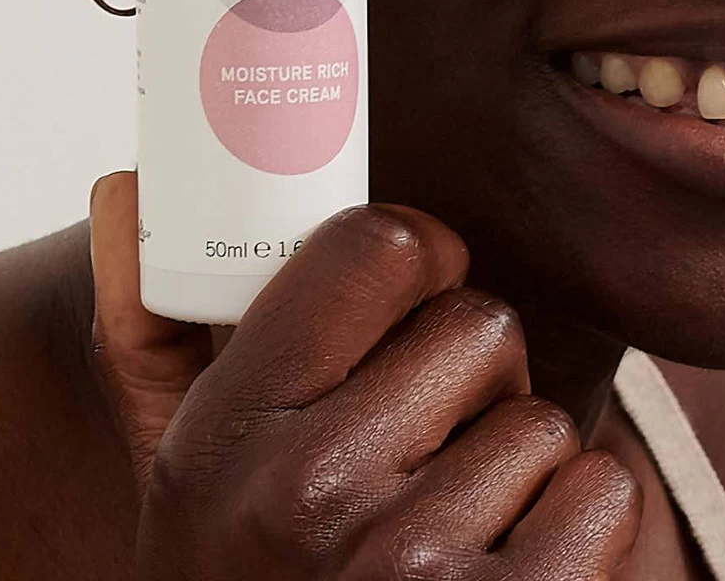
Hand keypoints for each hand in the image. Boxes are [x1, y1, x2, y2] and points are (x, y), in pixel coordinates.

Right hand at [89, 172, 640, 578]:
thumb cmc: (242, 576)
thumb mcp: (169, 466)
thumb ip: (142, 324)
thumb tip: (122, 182)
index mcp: (228, 430)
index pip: (373, 250)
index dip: (417, 248)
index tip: (418, 276)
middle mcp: (311, 492)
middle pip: (478, 324)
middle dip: (469, 361)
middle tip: (432, 412)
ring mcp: (413, 568)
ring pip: (542, 418)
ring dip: (515, 451)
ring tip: (454, 501)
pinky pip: (602, 496)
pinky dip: (576, 519)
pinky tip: (510, 554)